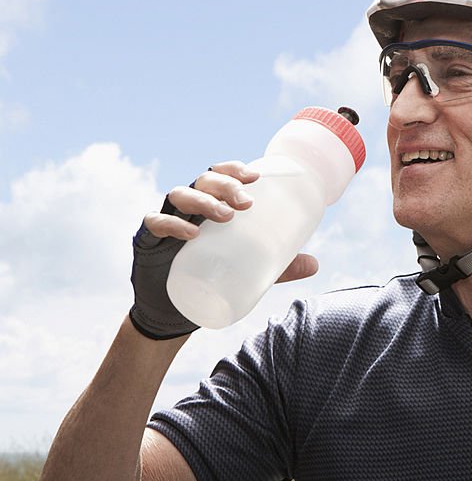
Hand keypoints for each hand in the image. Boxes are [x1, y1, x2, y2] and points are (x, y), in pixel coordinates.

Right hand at [129, 161, 318, 339]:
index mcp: (211, 205)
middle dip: (225, 185)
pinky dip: (171, 224)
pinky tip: (190, 234)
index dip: (234, 170)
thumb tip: (315, 264)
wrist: (174, 310)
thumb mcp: (249, 270)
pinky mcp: (148, 240)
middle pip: (204, 180)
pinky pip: (154, 223)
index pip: (220, 175)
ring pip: (179, 194)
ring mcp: (167, 220)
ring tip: (225, 216)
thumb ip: (279, 267)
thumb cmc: (212, 278)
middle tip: (246, 203)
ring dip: (203, 200)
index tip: (255, 177)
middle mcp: (189, 207)